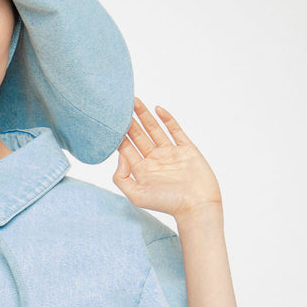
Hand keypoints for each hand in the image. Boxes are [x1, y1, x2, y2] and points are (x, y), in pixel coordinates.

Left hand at [113, 98, 221, 222]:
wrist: (196, 206)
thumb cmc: (168, 204)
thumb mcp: (136, 195)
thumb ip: (121, 177)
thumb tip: (120, 155)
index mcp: (142, 170)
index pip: (126, 148)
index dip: (119, 134)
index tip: (110, 120)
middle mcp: (154, 160)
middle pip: (139, 135)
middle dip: (130, 121)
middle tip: (120, 104)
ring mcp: (170, 153)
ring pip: (155, 129)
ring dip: (145, 115)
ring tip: (135, 101)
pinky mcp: (186, 149)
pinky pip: (175, 130)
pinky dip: (167, 119)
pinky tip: (158, 109)